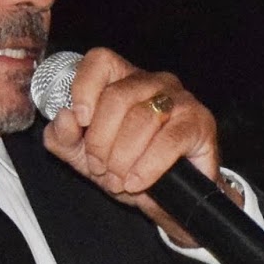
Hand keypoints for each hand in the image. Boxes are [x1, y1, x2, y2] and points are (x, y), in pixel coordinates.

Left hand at [41, 47, 225, 243]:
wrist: (170, 202)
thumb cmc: (129, 171)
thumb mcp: (85, 157)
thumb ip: (64, 138)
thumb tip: (63, 117)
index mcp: (123, 81)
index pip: (100, 61)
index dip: (85, 88)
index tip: (80, 120)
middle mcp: (152, 83)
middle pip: (117, 96)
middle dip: (101, 140)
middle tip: (100, 168)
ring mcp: (179, 99)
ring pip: (142, 118)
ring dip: (123, 157)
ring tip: (119, 180)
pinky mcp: (199, 123)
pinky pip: (169, 141)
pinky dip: (147, 166)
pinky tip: (137, 182)